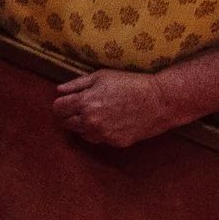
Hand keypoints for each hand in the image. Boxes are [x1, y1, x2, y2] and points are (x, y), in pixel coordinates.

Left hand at [53, 69, 184, 146]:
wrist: (160, 101)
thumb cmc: (130, 84)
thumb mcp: (101, 76)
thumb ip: (77, 84)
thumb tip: (59, 90)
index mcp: (85, 103)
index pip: (58, 109)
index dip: (60, 105)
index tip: (66, 102)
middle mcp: (91, 122)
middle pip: (67, 124)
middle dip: (70, 116)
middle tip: (81, 108)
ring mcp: (104, 134)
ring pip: (82, 134)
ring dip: (84, 126)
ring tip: (97, 115)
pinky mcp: (116, 143)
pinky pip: (99, 139)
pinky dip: (100, 132)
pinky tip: (110, 122)